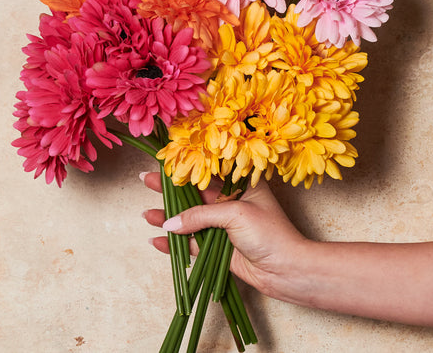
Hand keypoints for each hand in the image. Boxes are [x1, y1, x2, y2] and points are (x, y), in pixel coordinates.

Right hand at [140, 172, 311, 302]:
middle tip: (145, 181)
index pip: (207, 172)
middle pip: (194, 194)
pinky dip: (175, 243)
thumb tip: (171, 222)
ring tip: (147, 214)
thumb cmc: (270, 233)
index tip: (163, 162)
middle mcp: (231, 203)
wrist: (287, 270)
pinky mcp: (219, 247)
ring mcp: (224, 226)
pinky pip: (192, 242)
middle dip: (170, 190)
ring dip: (169, 217)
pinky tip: (157, 240)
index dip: (185, 168)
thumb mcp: (235, 214)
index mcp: (240, 185)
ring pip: (190, 219)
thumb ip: (200, 215)